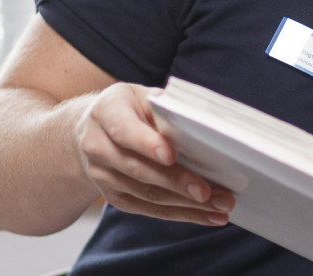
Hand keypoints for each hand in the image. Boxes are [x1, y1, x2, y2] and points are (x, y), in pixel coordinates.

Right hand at [75, 83, 233, 224]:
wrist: (92, 129)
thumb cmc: (132, 109)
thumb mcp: (146, 96)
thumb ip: (168, 110)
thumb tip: (204, 129)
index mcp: (107, 112)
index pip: (125, 130)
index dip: (147, 144)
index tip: (171, 156)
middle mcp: (97, 146)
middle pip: (138, 169)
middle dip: (176, 182)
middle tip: (208, 192)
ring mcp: (102, 175)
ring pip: (146, 194)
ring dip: (186, 204)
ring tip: (221, 206)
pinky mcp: (114, 196)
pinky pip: (148, 209)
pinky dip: (181, 214)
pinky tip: (209, 216)